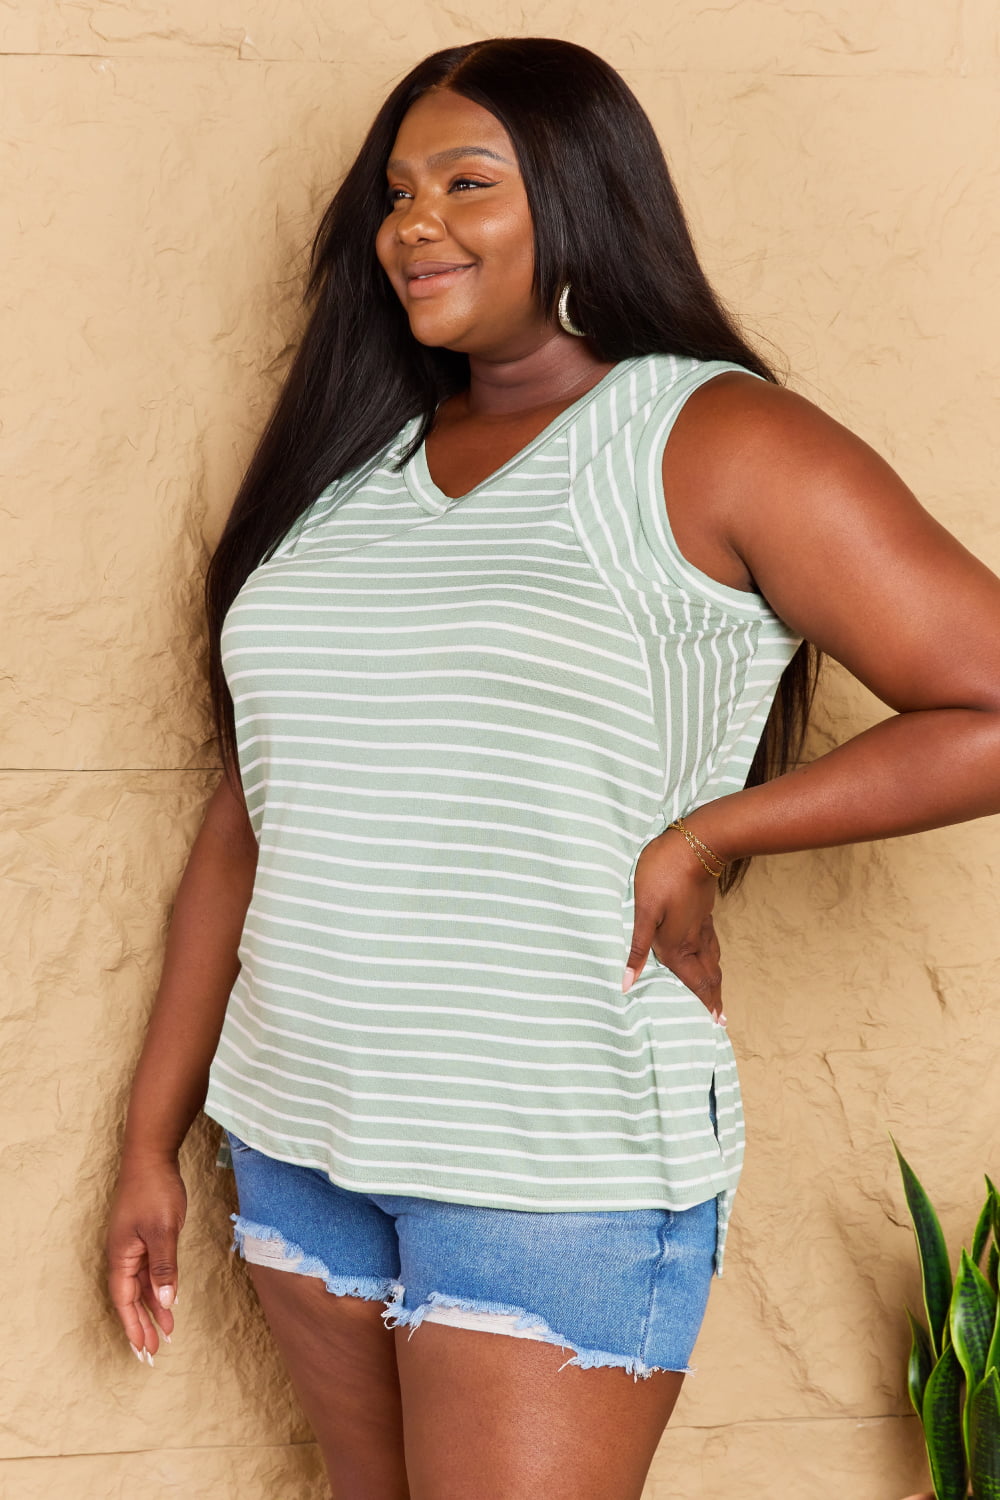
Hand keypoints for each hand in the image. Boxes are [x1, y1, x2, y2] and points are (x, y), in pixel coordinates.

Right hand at [106, 1155, 185, 1363]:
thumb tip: (166, 1302)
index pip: (124, 1300)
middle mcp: (123, 1254)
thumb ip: (164, 1267)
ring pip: (141, 1285)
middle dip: (142, 1324)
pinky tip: (169, 1299)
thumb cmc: (154, 1191)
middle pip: (130, 1297)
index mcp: (121, 1256)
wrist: (152, 1157)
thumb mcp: (163, 1230)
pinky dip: (158, 1287)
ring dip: (153, 1308)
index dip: (133, 1325)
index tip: (142, 1349)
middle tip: (153, 1351)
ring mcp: (133, 1245)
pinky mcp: (145, 1236)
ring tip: (166, 1331)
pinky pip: (149, 1270)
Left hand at [621, 829, 725, 1021]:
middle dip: (713, 997)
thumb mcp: (643, 910)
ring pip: (712, 959)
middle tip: (721, 1017)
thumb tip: (627, 984)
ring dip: (715, 979)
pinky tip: (709, 953)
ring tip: (717, 992)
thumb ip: (636, 948)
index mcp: (677, 945)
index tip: (716, 1022)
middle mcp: (693, 940)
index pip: (694, 983)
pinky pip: (711, 943)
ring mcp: (702, 924)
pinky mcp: (703, 910)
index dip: (704, 1003)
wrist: (696, 843)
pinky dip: (713, 958)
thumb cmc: (663, 874)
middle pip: (708, 975)